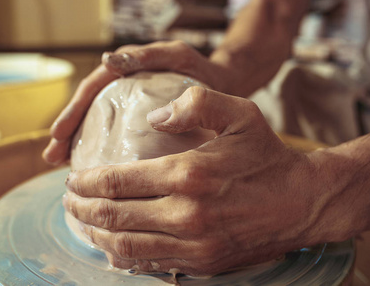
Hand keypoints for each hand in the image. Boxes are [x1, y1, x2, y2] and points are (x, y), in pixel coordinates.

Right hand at [42, 41, 240, 165]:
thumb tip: (108, 60)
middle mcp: (125, 90)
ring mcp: (133, 107)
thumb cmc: (201, 70)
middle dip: (69, 131)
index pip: (93, 89)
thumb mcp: (177, 56)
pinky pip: (116, 136)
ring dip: (78, 143)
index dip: (74, 110)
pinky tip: (94, 172)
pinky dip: (102, 151)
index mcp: (129, 72)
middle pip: (89, 109)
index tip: (59, 133)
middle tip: (53, 156)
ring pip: (99, 124)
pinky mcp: (143, 124)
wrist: (224, 86)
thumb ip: (149, 56)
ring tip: (62, 165)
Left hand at [63, 86, 328, 275]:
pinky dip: (123, 256)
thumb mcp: (240, 114)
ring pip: (124, 246)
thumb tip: (154, 115)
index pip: (116, 181)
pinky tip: (112, 246)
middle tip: (68, 200)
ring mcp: (193, 244)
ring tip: (82, 223)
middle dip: (81, 209)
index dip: (86, 182)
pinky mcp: (202, 263)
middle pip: (113, 217)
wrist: (301, 202)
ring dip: (95, 235)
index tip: (73, 178)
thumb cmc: (268, 156)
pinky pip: (150, 264)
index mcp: (189, 174)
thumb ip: (197, 104)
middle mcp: (186, 214)